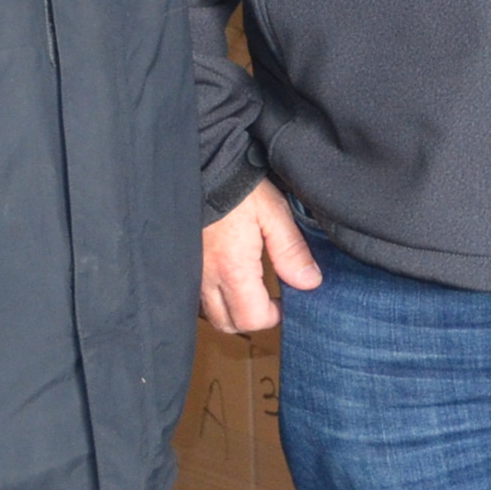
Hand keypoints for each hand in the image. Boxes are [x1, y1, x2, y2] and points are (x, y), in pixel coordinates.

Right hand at [202, 179, 321, 332]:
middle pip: (228, 324)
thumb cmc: (235, 185)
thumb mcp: (273, 211)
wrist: (198, 166)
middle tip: (268, 298)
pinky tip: (227, 277)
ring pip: (209, 313)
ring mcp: (190, 272)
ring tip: (249, 288)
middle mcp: (205, 277)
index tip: (284, 300)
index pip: (252, 319)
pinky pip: (195, 296)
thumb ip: (291, 250)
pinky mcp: (181, 263)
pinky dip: (213, 296)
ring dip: (231, 309)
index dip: (273, 316)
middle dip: (252, 317)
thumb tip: (309, 283)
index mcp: (232, 268)